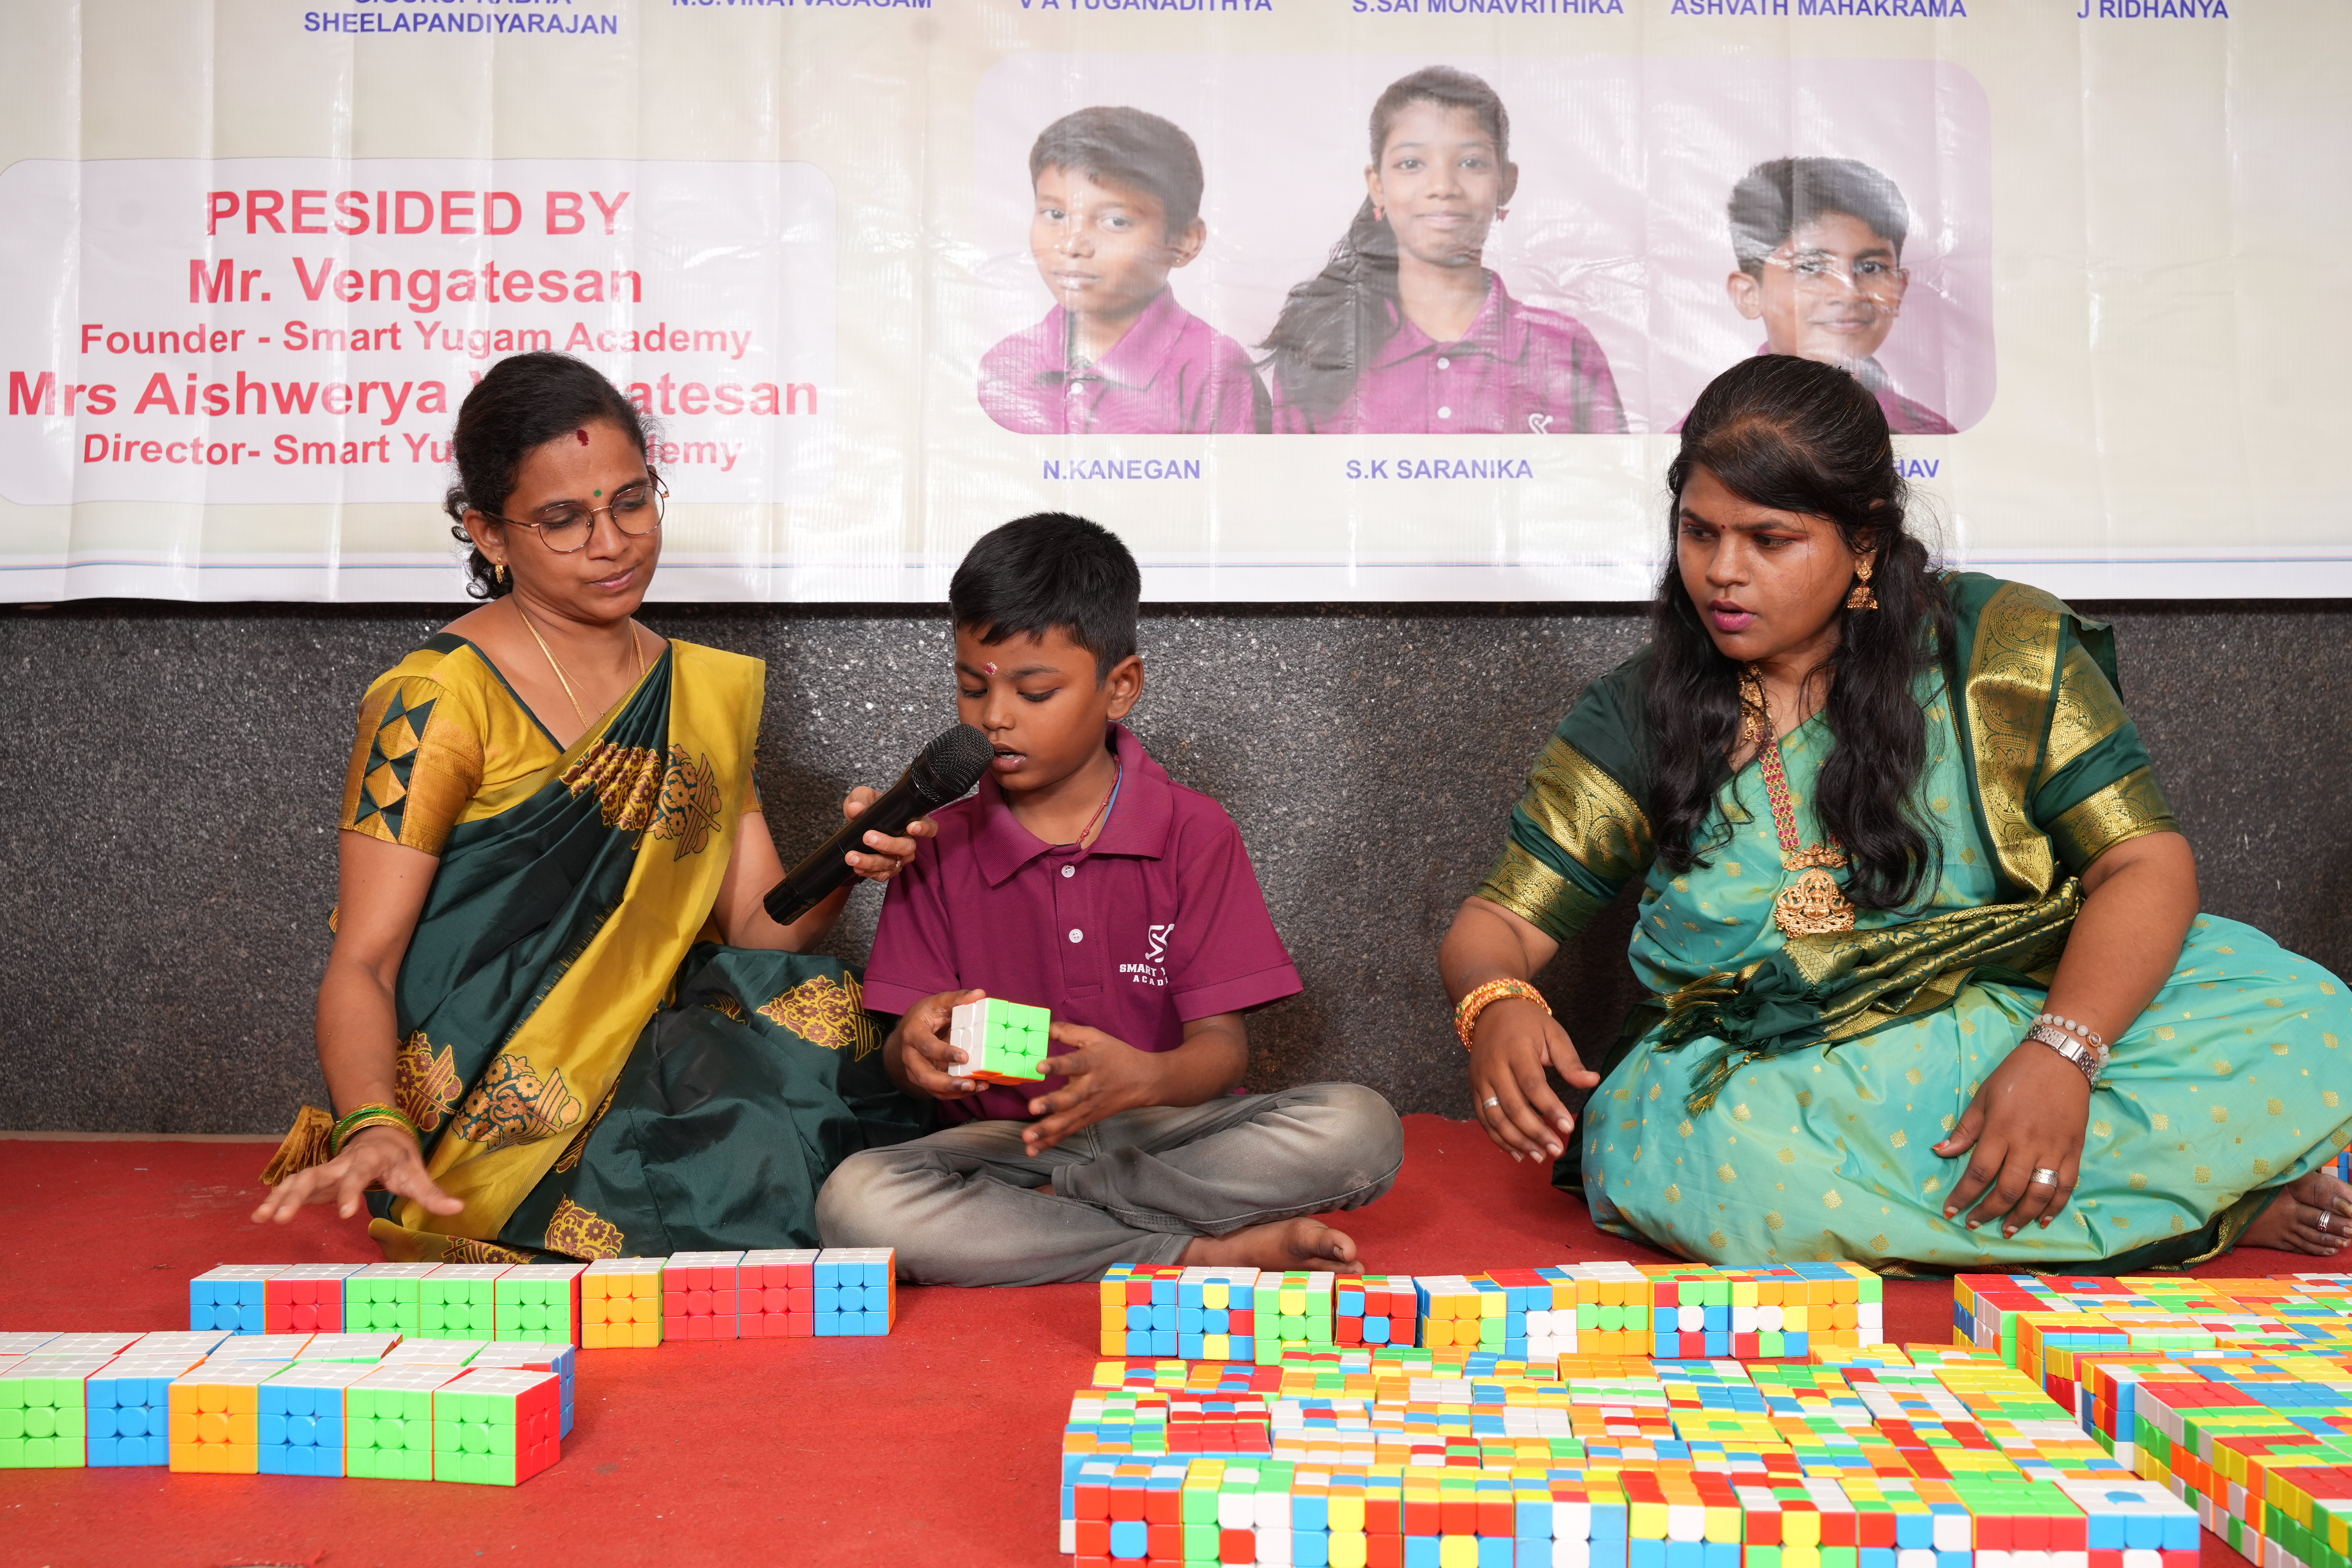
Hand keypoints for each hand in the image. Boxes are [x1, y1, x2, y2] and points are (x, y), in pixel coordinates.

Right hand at [248, 1125, 462, 1224]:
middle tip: (283, 1218)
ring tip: (262, 1217)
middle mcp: (342, 1162)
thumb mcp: (417, 1173)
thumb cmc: (400, 1156)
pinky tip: (260, 1215)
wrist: (381, 1131)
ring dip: (280, 1197)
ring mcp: (326, 1168)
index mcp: (369, 1160)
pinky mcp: (316, 1177)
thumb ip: (433, 1194)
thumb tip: (458, 1209)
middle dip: (298, 1196)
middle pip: (317, 1176)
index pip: (359, 1176)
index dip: (351, 1192)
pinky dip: (275, 1198)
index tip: (345, 1213)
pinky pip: (292, 1185)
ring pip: (298, 1179)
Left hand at [840, 785, 934, 885]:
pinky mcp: (888, 870)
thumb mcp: (863, 797)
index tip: (912, 827)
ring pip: (892, 863)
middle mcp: (909, 842)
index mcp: (910, 821)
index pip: (929, 826)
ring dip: (871, 861)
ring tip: (852, 856)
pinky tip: (857, 867)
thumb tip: (856, 808)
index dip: (925, 828)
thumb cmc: (867, 807)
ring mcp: (900, 858)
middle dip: (887, 844)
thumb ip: (861, 800)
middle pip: (907, 847)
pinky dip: (869, 872)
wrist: (856, 827)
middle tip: (868, 837)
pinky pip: (882, 875)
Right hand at [888, 988, 984, 1099]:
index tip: (964, 1057)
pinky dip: (956, 1093)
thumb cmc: (927, 1015)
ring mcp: (916, 1070)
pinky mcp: (925, 1079)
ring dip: (954, 1091)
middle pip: (924, 1076)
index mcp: (913, 1034)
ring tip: (976, 1087)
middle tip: (969, 1083)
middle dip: (947, 1083)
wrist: (910, 1030)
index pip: (926, 1046)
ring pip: (932, 1088)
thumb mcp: (939, 1002)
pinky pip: (939, 1092)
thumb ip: (958, 998)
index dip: (944, 1053)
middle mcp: (910, 1056)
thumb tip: (979, 994)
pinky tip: (975, 1088)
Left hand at [1023, 1023, 1161, 1155]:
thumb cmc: (1116, 1056)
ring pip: (1067, 1120)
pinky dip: (1050, 1142)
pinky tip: (1032, 1150)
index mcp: (1092, 1063)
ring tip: (1027, 1137)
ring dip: (1046, 1130)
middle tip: (1033, 1107)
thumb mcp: (1095, 1037)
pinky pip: (1067, 1132)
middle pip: (1071, 1098)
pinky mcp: (1087, 1119)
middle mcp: (1090, 1087)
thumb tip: (1041, 1025)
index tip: (1040, 1066)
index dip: (1057, 1065)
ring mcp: (1089, 1107)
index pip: (1074, 1063)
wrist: (1144, 1080)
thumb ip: (1067, 1032)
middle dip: (1052, 1104)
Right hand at [1468, 998, 1598, 1163]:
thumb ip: (1570, 1061)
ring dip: (1518, 1141)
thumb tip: (1593, 1081)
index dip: (1550, 1109)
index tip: (1568, 1128)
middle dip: (1535, 1133)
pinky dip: (1499, 1139)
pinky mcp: (1474, 1088)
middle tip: (1556, 1150)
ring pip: (1495, 1118)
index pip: (1533, 1085)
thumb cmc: (1528, 1023)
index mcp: (1516, 1051)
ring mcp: (1480, 1079)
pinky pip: (1484, 1119)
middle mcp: (1494, 1067)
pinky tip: (1518, 1153)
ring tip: (1540, 1156)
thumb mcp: (1553, 1033)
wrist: (1490, 1010)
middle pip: (1512, 1107)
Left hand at [1935, 1037, 2091, 1235]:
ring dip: (2022, 1216)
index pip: (1979, 1172)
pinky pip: (2066, 1185)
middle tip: (1975, 1224)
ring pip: (2039, 1193)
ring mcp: (2054, 1149)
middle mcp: (2029, 1144)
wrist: (2061, 1058)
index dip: (1963, 1195)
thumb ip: (1965, 1129)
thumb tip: (1940, 1152)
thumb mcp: (1983, 1097)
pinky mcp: (2075, 1150)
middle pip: (2009, 1189)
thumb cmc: (2016, 1075)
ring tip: (2007, 1230)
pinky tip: (2043, 1219)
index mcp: (2001, 1129)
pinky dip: (2055, 1206)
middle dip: (1989, 1211)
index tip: (1950, 1210)